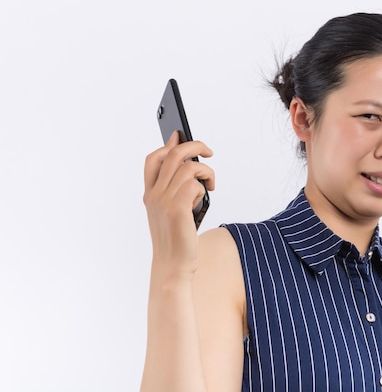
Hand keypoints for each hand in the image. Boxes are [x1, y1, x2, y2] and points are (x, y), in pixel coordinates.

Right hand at [143, 132, 214, 279]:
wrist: (173, 266)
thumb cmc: (177, 240)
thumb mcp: (173, 211)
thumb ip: (177, 190)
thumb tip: (191, 167)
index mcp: (149, 194)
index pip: (153, 159)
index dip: (168, 144)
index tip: (180, 136)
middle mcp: (154, 195)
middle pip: (173, 155)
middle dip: (194, 145)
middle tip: (209, 152)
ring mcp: (164, 201)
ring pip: (189, 167)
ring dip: (206, 171)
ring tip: (211, 183)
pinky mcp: (178, 209)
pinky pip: (195, 184)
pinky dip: (205, 187)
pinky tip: (206, 197)